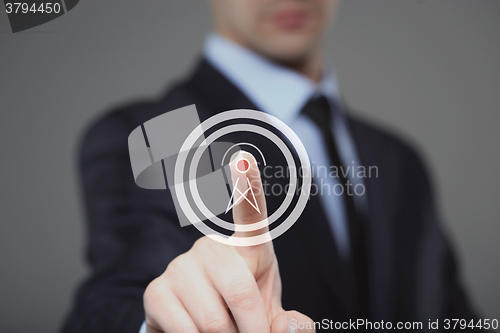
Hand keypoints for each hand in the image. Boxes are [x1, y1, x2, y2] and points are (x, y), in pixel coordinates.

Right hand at [143, 151, 314, 331]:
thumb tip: (288, 326)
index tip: (243, 158)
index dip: (247, 186)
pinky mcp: (157, 291)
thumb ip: (290, 324)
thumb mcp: (272, 317)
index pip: (251, 213)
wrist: (198, 327)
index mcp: (249, 247)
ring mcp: (181, 266)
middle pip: (240, 291)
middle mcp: (212, 247)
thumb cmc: (243, 313)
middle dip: (253, 330)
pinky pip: (185, 330)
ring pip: (213, 321)